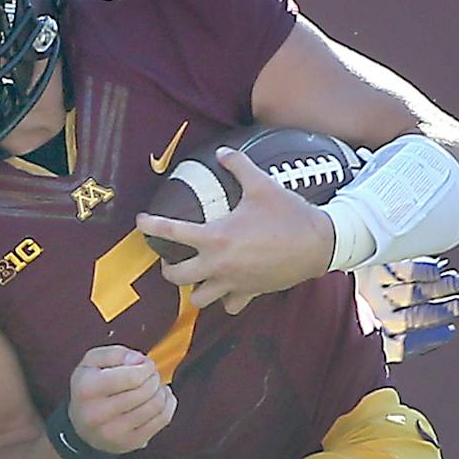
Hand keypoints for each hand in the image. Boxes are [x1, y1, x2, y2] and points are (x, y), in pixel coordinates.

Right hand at [67, 345, 176, 454]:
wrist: (81, 428)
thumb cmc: (90, 389)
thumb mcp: (92, 362)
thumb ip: (116, 354)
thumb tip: (140, 361)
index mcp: (88, 389)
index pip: (131, 377)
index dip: (146, 368)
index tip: (146, 365)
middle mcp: (98, 414)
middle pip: (145, 391)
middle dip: (154, 378)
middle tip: (150, 375)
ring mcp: (115, 432)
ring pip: (156, 405)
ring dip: (161, 391)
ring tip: (154, 387)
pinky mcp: (131, 442)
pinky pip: (162, 420)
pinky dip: (168, 404)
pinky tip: (161, 398)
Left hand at [137, 147, 335, 315]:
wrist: (318, 244)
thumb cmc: (288, 214)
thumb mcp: (262, 184)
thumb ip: (238, 166)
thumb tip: (223, 152)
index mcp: (215, 236)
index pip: (172, 231)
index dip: (151, 225)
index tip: (140, 222)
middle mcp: (218, 264)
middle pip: (176, 277)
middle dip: (167, 270)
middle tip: (169, 260)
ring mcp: (232, 283)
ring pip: (198, 300)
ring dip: (193, 290)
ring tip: (196, 277)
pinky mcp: (249, 293)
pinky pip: (228, 306)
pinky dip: (224, 300)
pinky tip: (226, 289)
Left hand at [355, 258, 458, 363]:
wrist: (337, 269)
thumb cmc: (364, 311)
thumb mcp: (378, 333)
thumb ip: (405, 339)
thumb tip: (443, 330)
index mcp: (374, 340)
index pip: (405, 346)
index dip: (430, 339)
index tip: (450, 330)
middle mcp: (373, 317)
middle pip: (413, 318)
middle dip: (443, 311)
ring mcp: (372, 293)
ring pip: (411, 294)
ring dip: (440, 288)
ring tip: (458, 283)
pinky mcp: (373, 270)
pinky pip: (402, 271)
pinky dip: (424, 270)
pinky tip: (439, 270)